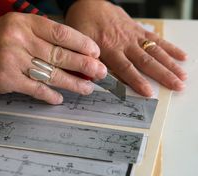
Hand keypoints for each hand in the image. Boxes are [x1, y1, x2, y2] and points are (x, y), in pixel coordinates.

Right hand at [0, 12, 106, 103]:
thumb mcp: (14, 28)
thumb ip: (39, 36)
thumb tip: (69, 51)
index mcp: (24, 23)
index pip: (60, 32)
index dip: (81, 43)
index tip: (95, 52)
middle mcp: (20, 40)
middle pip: (60, 54)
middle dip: (84, 65)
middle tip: (100, 72)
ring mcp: (13, 61)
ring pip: (51, 74)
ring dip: (72, 83)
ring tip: (87, 88)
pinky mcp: (7, 80)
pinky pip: (35, 89)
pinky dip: (49, 95)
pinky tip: (59, 99)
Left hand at [65, 0, 186, 95]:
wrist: (88, 4)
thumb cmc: (83, 25)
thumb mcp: (80, 45)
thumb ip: (87, 62)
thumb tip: (92, 80)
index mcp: (109, 49)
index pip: (126, 68)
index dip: (137, 81)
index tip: (149, 92)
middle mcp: (124, 43)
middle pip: (146, 61)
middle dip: (163, 75)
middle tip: (177, 86)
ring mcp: (133, 36)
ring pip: (155, 51)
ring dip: (169, 64)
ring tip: (182, 75)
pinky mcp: (137, 29)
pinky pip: (155, 38)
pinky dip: (168, 47)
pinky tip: (180, 55)